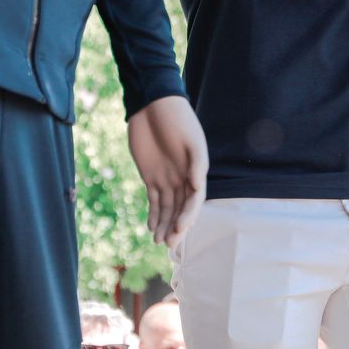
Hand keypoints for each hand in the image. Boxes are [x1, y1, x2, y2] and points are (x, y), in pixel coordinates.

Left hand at [126, 94, 207, 246]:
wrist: (153, 105)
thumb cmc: (176, 119)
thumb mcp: (190, 139)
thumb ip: (195, 163)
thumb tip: (197, 185)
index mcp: (196, 170)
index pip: (194, 199)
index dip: (188, 215)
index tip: (179, 228)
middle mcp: (183, 177)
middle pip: (181, 208)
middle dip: (176, 226)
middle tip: (168, 244)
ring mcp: (167, 178)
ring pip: (167, 208)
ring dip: (164, 224)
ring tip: (158, 241)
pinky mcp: (151, 176)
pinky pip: (154, 200)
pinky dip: (153, 214)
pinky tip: (151, 228)